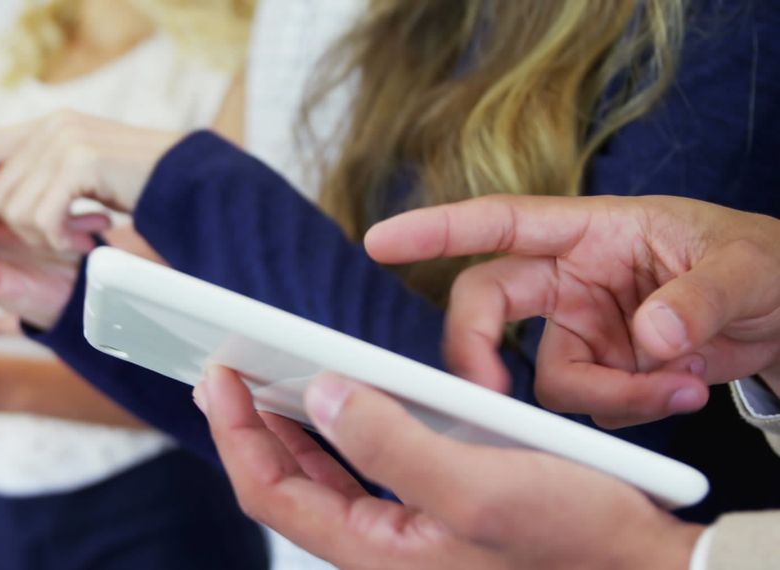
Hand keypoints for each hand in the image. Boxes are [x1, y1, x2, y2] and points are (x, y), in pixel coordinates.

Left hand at [0, 109, 181, 252]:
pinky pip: (41, 215)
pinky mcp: (79, 161)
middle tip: (56, 237)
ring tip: (80, 236)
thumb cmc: (141, 186)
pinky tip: (88, 235)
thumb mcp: (82, 180)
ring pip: (15, 208)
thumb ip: (42, 176)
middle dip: (21, 227)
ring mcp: (64, 142)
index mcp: (47, 130)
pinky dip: (60, 235)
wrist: (190, 183)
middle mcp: (49, 129)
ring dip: (45, 235)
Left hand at [197, 367, 703, 569]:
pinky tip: (340, 408)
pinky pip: (361, 478)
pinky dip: (339, 439)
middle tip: (226, 375)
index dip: (236, 434)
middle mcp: (380, 549)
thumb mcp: (478, 487)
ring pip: (321, 482)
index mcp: (377, 552)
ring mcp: (404, 536)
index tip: (218, 379)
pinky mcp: (431, 518)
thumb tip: (323, 394)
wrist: (641, 569)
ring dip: (289, 432)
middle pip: (287, 487)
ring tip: (265, 385)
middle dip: (250, 429)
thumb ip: (391, 445)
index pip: (274, 491)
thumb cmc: (574, 539)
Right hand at [366, 195, 779, 426]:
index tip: (380, 242)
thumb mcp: (746, 267)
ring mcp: (580, 327)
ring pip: (545, 377)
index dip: (435, 230)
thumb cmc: (762, 263)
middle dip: (479, 350)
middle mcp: (571, 277)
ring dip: (609, 395)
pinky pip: (586, 405)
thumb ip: (696, 299)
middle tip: (488, 394)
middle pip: (487, 307)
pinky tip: (684, 386)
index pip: (499, 223)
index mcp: (591, 229)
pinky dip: (632, 409)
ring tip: (684, 382)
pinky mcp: (599, 369)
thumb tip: (645, 339)